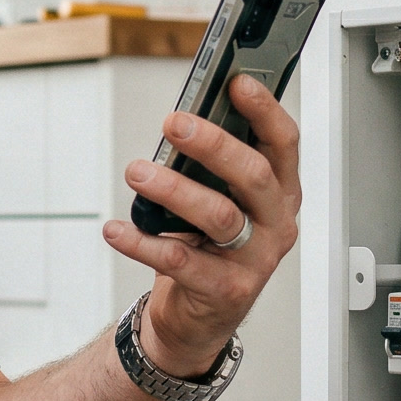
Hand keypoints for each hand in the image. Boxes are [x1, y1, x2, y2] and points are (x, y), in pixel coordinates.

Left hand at [100, 75, 300, 375]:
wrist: (200, 318)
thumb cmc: (209, 248)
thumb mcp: (220, 201)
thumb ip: (212, 167)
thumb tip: (183, 121)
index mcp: (280, 193)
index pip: (283, 144)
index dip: (264, 111)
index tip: (236, 81)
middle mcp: (275, 224)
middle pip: (252, 175)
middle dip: (213, 144)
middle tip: (174, 122)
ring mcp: (255, 260)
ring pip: (219, 216)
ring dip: (173, 189)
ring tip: (136, 172)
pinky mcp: (225, 290)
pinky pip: (181, 262)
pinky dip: (143, 243)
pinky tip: (116, 229)